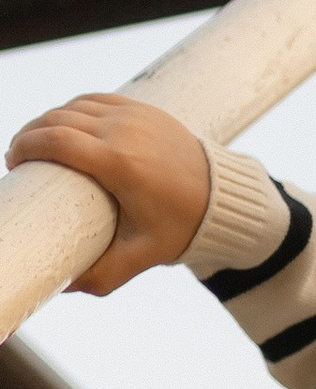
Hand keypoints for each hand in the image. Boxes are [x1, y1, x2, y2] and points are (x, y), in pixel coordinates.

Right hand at [4, 95, 212, 295]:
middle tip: (18, 156)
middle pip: (58, 120)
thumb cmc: (181, 225)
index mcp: (121, 163)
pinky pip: (95, 100)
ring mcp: (135, 115)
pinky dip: (73, 110)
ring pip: (74, 106)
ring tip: (37, 144)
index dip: (26, 146)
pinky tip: (63, 126)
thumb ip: (104, 275)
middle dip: (30, 135)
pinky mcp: (143, 108)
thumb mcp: (143, 254)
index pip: (58, 141)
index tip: (13, 161)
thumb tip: (65, 287)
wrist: (222, 197)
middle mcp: (126, 131)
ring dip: (49, 121)